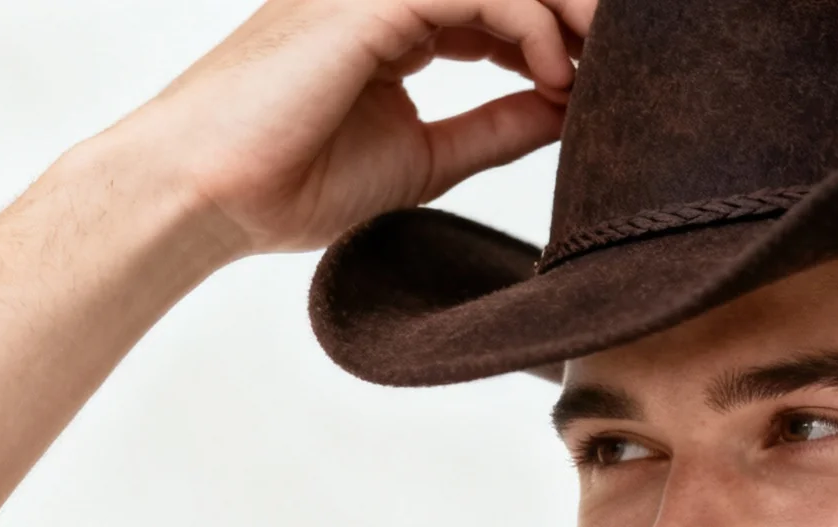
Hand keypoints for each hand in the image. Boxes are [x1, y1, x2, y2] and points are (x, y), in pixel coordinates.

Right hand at [118, 0, 593, 256]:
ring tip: (606, 71)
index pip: (496, 4)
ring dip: (566, 15)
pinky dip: (530, 27)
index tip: (603, 88)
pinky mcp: (365, 2)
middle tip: (632, 62)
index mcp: (389, 23)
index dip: (558, 38)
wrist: (204, 196)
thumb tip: (565, 116)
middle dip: (575, 14)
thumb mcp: (426, 156)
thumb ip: (496, 126)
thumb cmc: (287, 184)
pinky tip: (559, 80)